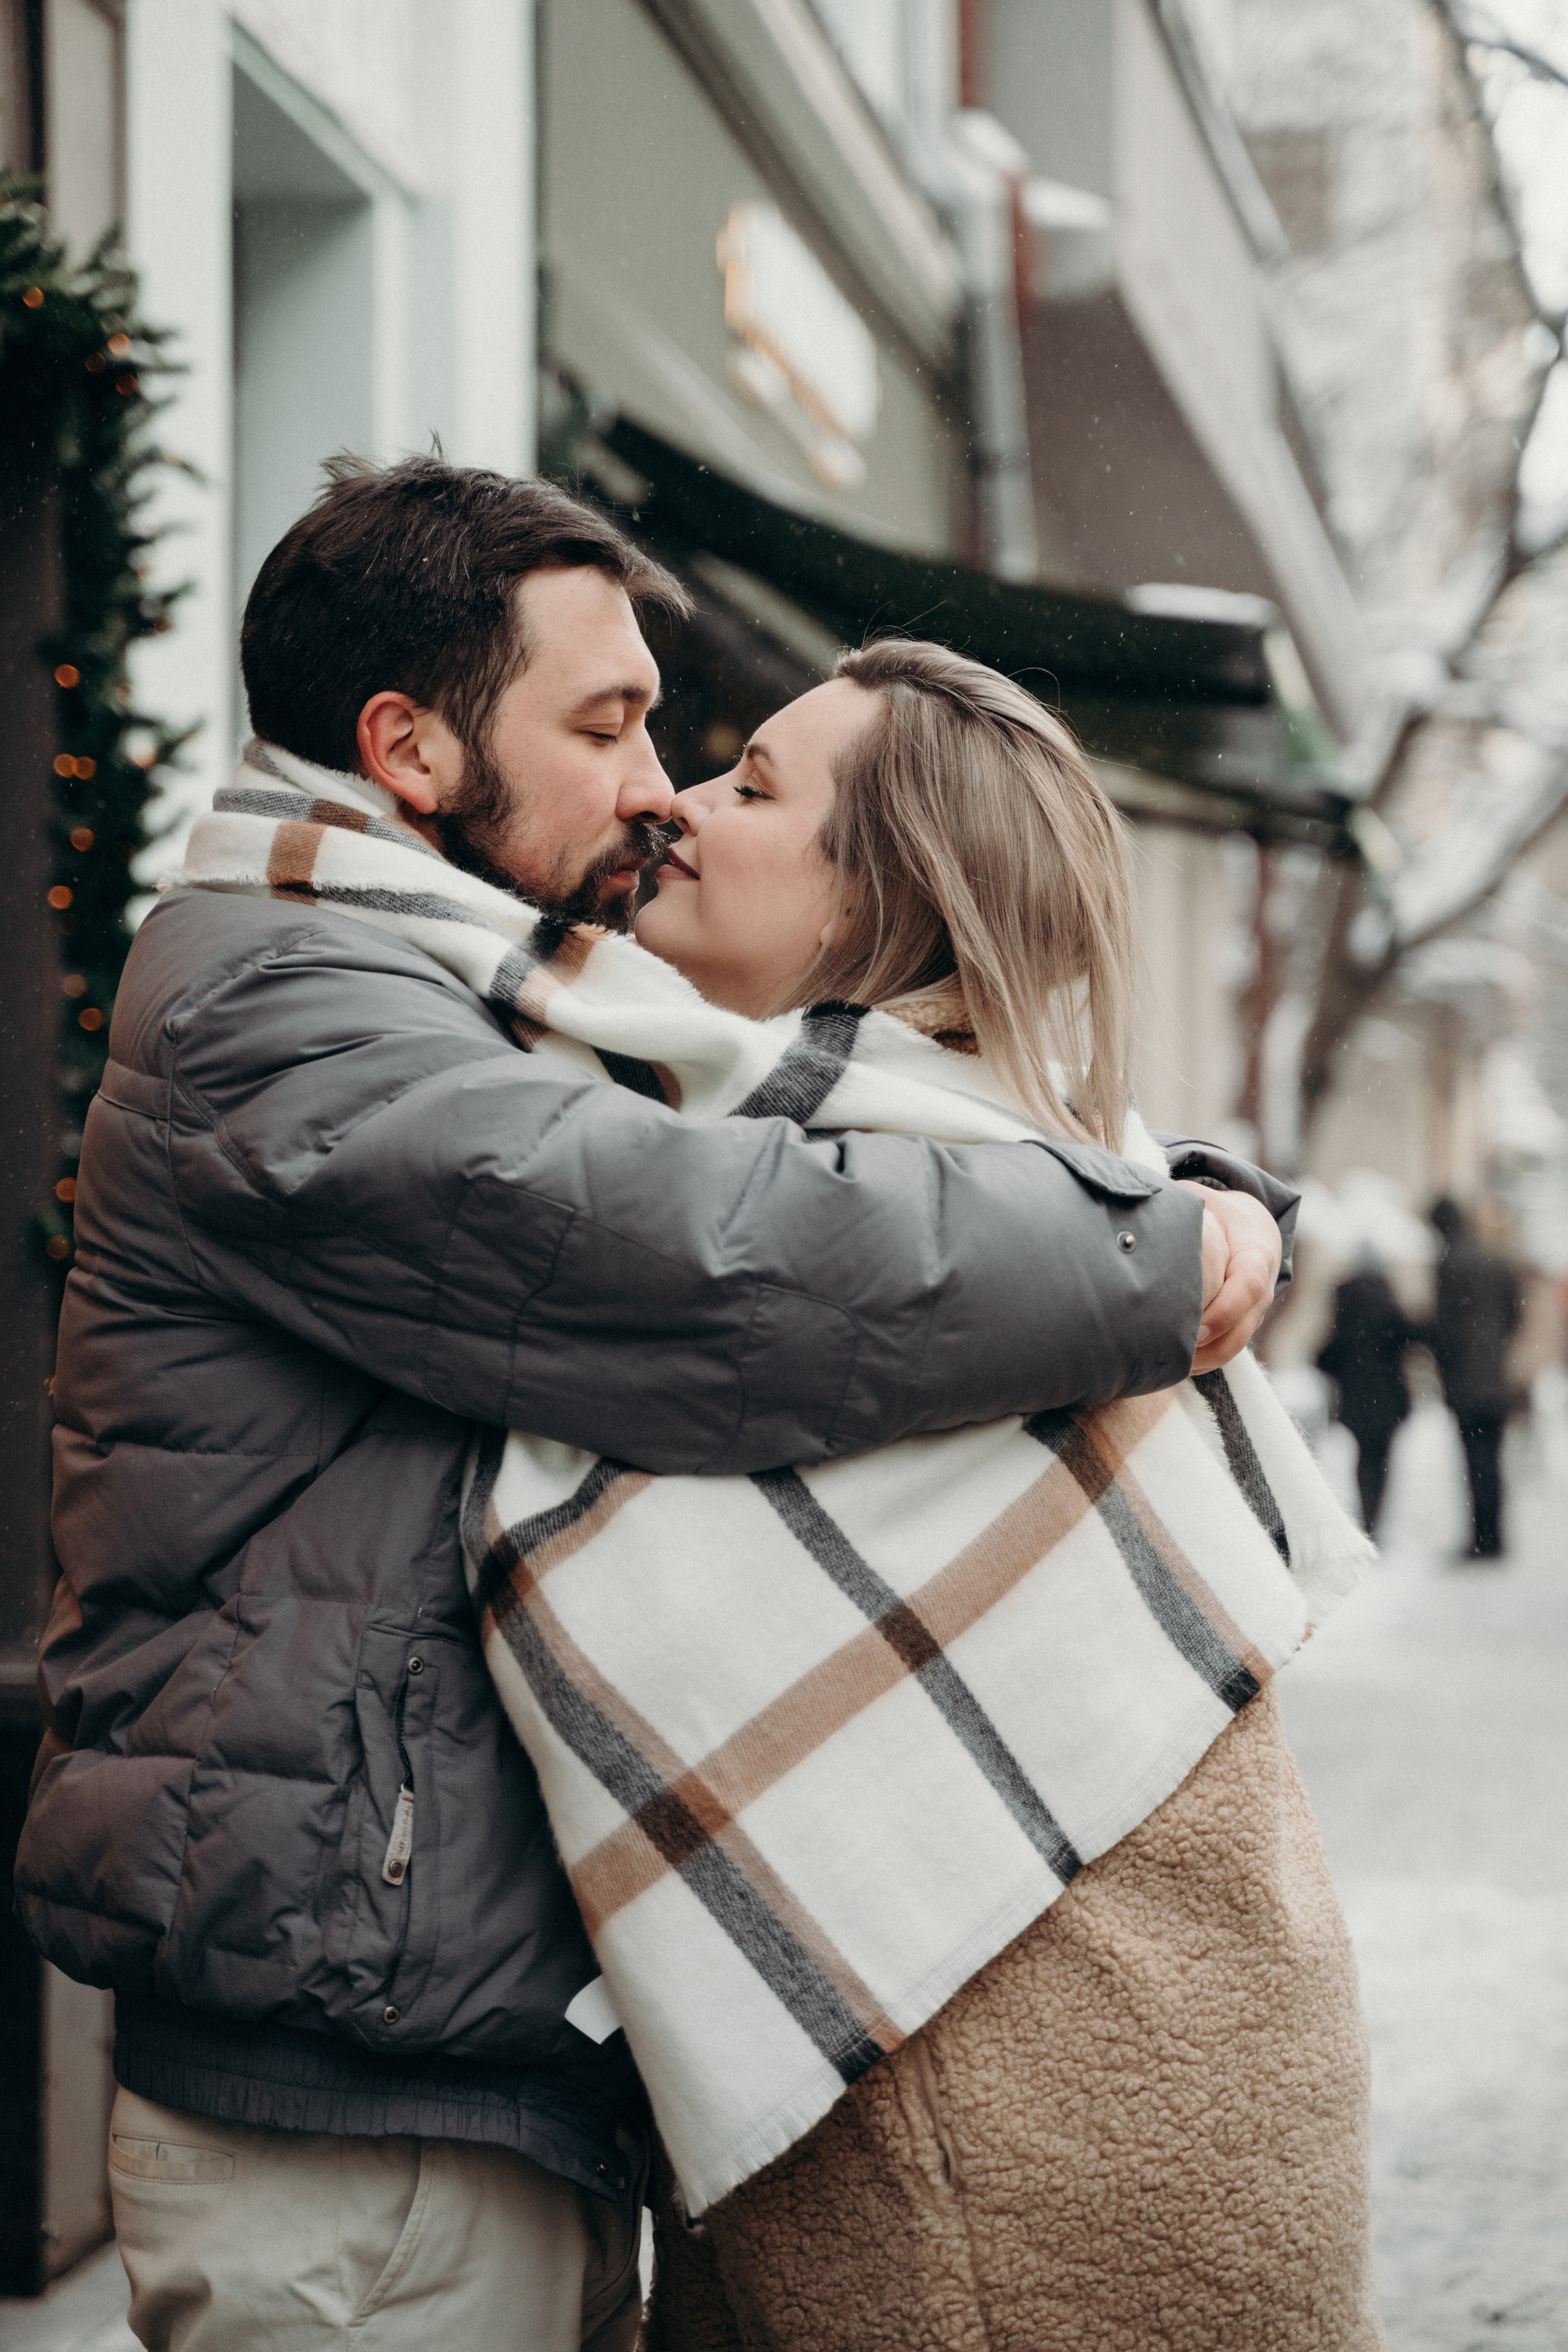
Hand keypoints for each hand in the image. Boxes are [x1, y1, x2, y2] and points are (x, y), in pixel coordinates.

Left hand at [1177, 1183, 1282, 1373]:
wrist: (1250, 1226)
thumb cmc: (1219, 1212)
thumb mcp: (1205, 1201)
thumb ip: (1181, 1204)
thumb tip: (1139, 1210)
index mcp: (1256, 1253)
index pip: (1250, 1286)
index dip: (1226, 1310)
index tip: (1197, 1328)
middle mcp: (1262, 1288)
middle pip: (1243, 1327)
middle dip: (1211, 1347)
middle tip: (1175, 1355)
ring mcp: (1255, 1311)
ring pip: (1236, 1345)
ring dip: (1205, 1360)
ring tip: (1171, 1366)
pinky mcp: (1242, 1324)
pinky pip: (1227, 1347)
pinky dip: (1204, 1360)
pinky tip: (1176, 1365)